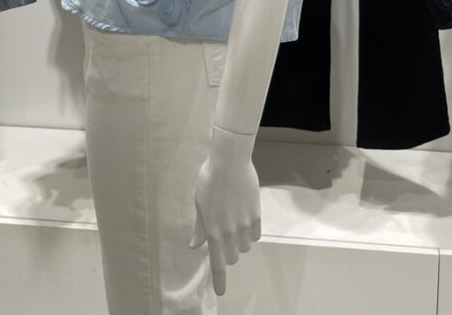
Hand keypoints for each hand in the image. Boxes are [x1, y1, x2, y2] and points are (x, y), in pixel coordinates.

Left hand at [190, 125, 261, 295]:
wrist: (229, 160)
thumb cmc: (210, 179)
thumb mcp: (199, 203)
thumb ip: (200, 227)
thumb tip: (195, 246)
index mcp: (212, 229)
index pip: (217, 263)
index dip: (219, 280)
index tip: (221, 292)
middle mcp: (229, 230)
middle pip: (233, 257)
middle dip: (228, 253)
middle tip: (223, 239)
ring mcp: (244, 223)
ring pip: (245, 247)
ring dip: (239, 242)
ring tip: (233, 223)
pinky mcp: (256, 214)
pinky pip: (255, 235)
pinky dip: (250, 233)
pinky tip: (245, 220)